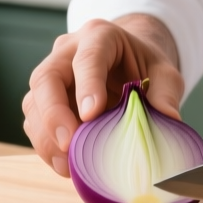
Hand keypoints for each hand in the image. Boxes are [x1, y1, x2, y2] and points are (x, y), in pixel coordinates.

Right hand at [22, 15, 184, 176]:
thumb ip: (166, 93)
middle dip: (53, 114)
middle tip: (68, 144)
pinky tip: (65, 164)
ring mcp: (51, 75)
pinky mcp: (44, 100)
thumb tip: (169, 119)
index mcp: (100, 36)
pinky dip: (46, 146)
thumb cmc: (144, 66)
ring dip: (46, 137)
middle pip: (46, 78)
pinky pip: (34, 122)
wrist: (127, 64)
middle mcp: (67, 52)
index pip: (87, 57)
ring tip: (68, 165)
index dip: (87, 85)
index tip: (91, 115)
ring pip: (34, 103)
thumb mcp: (165, 73)